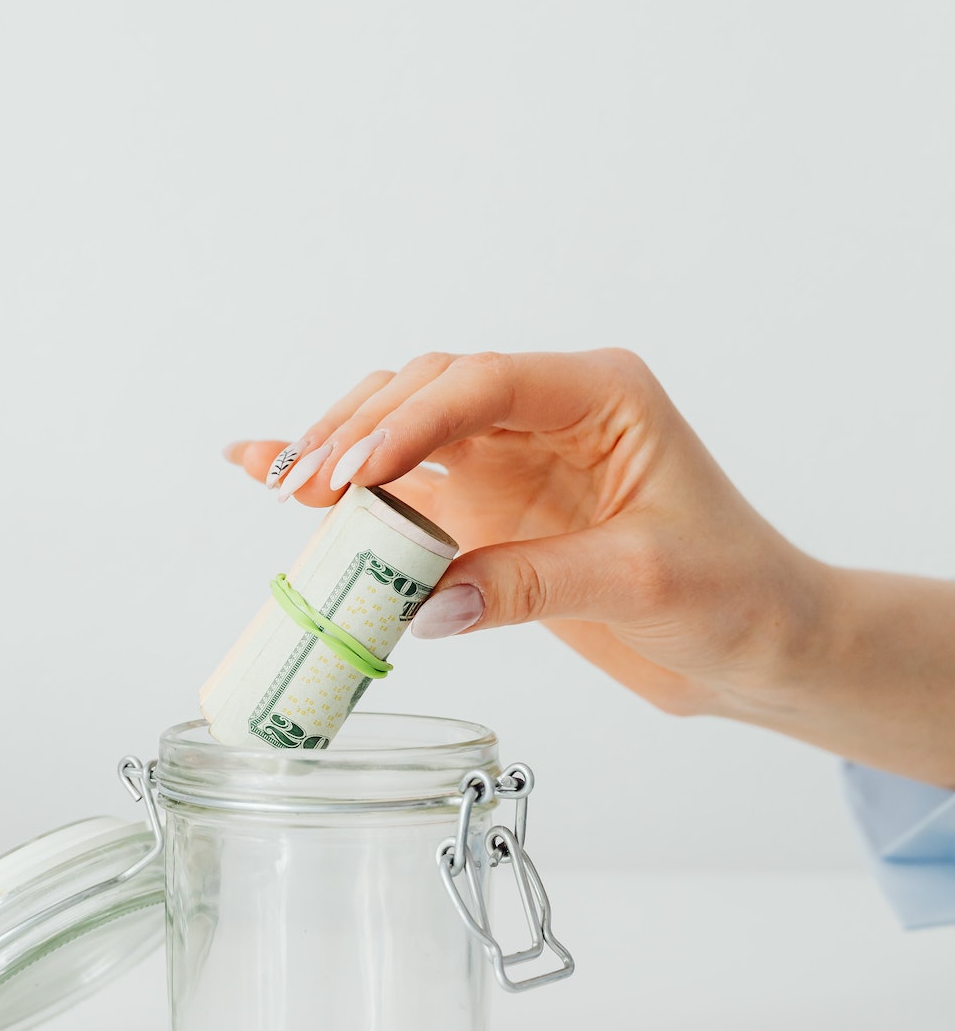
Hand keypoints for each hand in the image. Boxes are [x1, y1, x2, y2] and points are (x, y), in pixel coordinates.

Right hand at [226, 349, 826, 722]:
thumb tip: (419, 603)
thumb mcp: (643, 582)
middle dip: (360, 432)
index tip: (354, 474)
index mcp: (602, 394)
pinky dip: (343, 485)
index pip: (485, 384)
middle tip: (305, 487)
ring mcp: (511, 456)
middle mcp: (548, 411)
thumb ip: (531, 583)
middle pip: (429, 391)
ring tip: (278, 485)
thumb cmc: (734, 595)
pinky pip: (402, 485)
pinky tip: (270, 471)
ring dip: (340, 452)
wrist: (761, 646)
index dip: (411, 422)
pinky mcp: (488, 507)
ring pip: (404, 427)